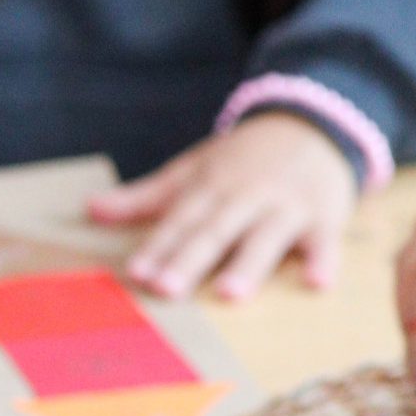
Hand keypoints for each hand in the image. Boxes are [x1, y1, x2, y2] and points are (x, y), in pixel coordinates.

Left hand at [89, 113, 357, 301]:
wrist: (314, 122)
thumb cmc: (247, 157)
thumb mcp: (195, 168)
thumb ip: (147, 196)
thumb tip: (91, 209)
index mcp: (212, 186)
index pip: (180, 219)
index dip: (158, 246)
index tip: (137, 272)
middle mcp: (247, 196)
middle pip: (216, 230)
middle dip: (191, 259)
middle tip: (168, 289)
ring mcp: (288, 206)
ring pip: (266, 237)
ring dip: (249, 264)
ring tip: (230, 292)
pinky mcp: (325, 215)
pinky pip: (324, 241)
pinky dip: (324, 260)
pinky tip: (318, 283)